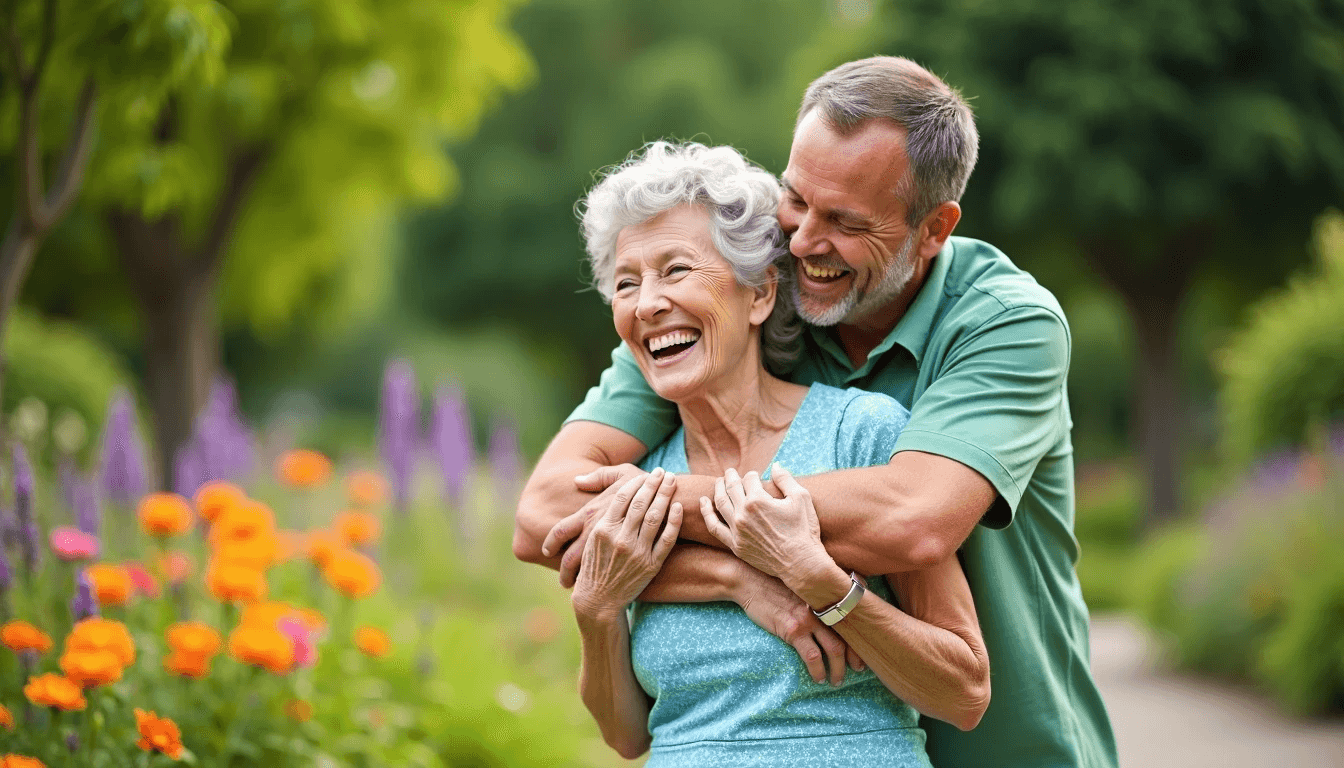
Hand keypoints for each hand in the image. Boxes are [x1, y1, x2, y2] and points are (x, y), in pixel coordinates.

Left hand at [542, 463, 643, 587]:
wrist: (674, 498)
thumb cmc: (644, 485)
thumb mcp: (621, 474)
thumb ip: (600, 477)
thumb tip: (577, 481)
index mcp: (591, 514)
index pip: (560, 532)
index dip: (551, 544)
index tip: (545, 552)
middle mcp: (599, 534)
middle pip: (570, 558)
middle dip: (565, 572)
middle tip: (562, 582)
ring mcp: (614, 547)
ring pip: (587, 569)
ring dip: (574, 578)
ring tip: (569, 586)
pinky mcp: (628, 558)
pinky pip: (607, 571)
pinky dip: (595, 579)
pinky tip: (592, 585)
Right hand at [572, 469, 682, 617]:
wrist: (598, 600)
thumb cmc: (594, 564)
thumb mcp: (588, 536)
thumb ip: (592, 509)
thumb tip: (580, 480)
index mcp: (602, 528)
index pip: (623, 497)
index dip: (637, 482)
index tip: (647, 473)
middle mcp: (619, 538)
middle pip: (640, 503)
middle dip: (654, 484)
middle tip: (664, 471)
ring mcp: (636, 552)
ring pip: (654, 517)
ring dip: (665, 496)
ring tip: (673, 482)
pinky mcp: (650, 565)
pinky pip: (665, 539)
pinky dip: (673, 522)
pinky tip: (679, 507)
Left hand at [700, 464, 831, 583]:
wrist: (801, 563)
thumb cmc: (804, 529)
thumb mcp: (801, 498)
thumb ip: (785, 479)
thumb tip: (775, 466)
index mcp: (758, 500)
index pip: (749, 479)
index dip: (753, 475)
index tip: (756, 476)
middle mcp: (743, 514)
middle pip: (731, 488)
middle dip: (731, 477)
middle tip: (730, 472)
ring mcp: (737, 530)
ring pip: (720, 503)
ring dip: (718, 489)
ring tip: (719, 482)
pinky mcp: (735, 545)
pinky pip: (714, 527)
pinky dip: (707, 513)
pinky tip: (703, 502)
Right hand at [734, 566, 864, 685]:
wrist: (750, 581)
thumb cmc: (774, 583)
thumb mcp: (801, 586)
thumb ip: (817, 597)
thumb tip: (830, 611)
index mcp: (826, 597)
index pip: (850, 621)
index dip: (859, 640)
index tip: (861, 653)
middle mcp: (822, 607)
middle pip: (848, 637)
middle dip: (854, 658)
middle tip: (858, 670)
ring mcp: (808, 618)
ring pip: (834, 649)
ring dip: (837, 670)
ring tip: (835, 681)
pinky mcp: (793, 629)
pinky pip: (812, 656)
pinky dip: (818, 670)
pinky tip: (818, 678)